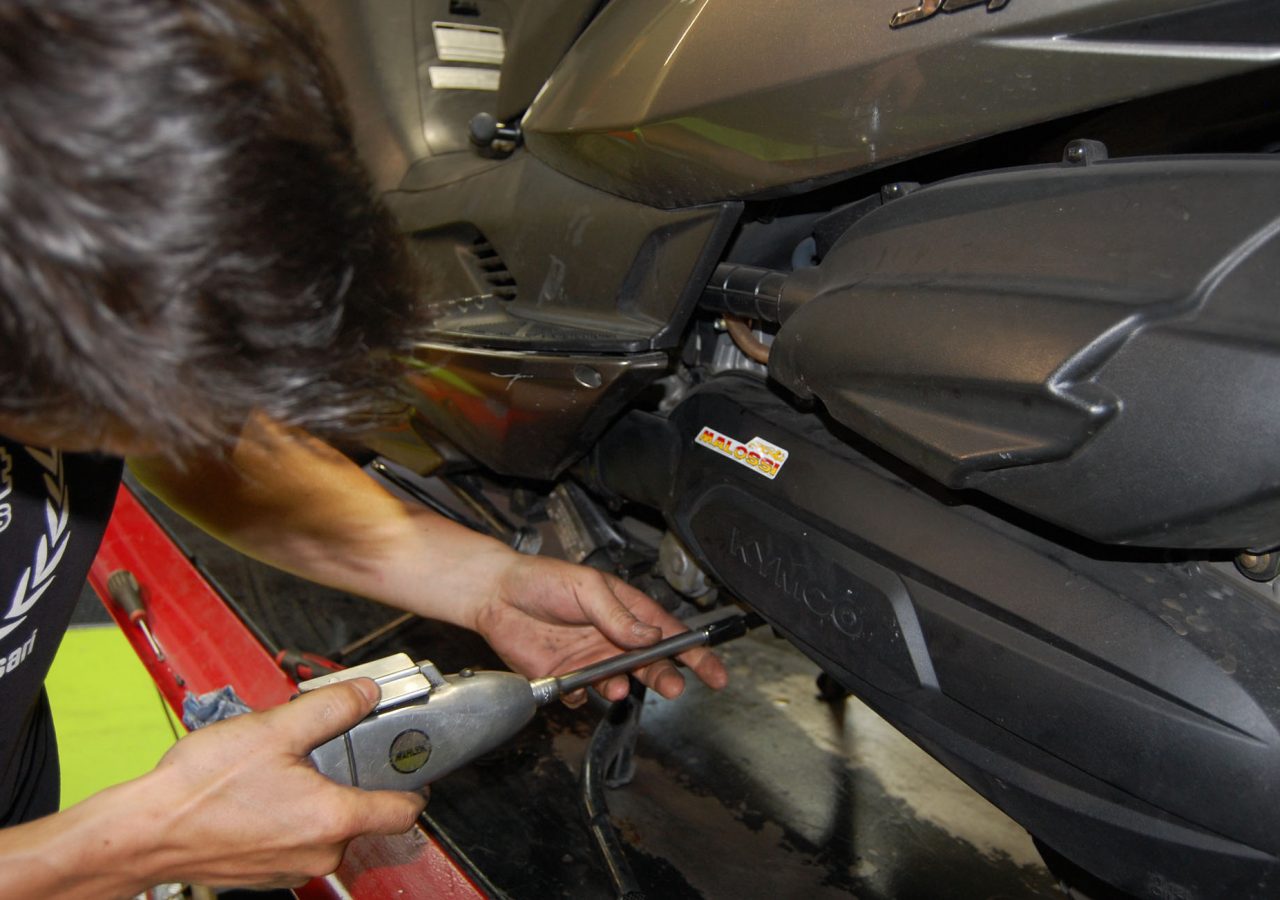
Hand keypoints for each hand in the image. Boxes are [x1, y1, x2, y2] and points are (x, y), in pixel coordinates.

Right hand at [137, 679, 424, 889]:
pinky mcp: (266, 872)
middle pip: (362, 814)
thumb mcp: (275, 729)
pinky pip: (296, 840)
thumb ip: (331, 707)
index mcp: (332, 819)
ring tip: (282, 770)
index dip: (413, 784)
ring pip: (326, 827)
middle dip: (348, 779)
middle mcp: (319, 853)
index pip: (404, 812)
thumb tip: (366, 693)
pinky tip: (261, 792)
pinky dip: (289, 815)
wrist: (143, 832)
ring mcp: (292, 868)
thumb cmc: (200, 789)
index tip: (408, 764)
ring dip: (315, 797)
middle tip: (322, 750)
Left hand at [470, 554, 728, 705]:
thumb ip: (618, 615)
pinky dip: (581, 696)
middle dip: (666, 677)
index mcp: (627, 611)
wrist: (496, 595)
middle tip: (674, 687)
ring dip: (622, 688)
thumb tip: (651, 635)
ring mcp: (591, 660)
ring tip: (616, 685)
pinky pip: (582, 697)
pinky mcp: (566, 678)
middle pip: (650, 664)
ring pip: (619, 683)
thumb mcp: (587, 588)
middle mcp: (613, 639)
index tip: (715, 672)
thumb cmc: (543, 579)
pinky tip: (572, 684)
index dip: (694, 654)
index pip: (669, 634)